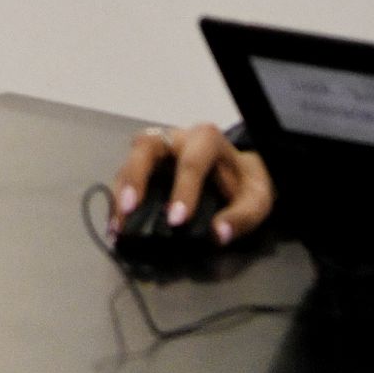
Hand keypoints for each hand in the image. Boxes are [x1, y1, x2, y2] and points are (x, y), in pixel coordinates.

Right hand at [107, 123, 273, 246]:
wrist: (239, 173)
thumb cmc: (244, 182)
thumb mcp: (256, 198)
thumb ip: (242, 216)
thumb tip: (219, 234)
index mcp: (207, 140)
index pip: (191, 162)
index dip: (183, 190)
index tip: (176, 221)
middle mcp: (177, 138)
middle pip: (147, 145)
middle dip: (135, 176)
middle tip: (128, 208)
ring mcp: (158, 149)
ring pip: (131, 159)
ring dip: (121, 191)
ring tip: (118, 224)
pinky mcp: (146, 165)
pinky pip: (127, 176)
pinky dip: (119, 200)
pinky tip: (117, 223)